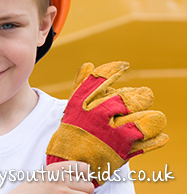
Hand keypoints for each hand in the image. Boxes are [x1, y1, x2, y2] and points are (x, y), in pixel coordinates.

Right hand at [9, 161, 93, 193]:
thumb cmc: (30, 190)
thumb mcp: (44, 175)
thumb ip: (61, 173)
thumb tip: (84, 176)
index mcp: (55, 169)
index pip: (84, 168)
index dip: (86, 177)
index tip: (82, 182)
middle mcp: (60, 180)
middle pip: (89, 186)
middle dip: (85, 192)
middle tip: (75, 193)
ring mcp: (62, 193)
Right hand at [46, 61, 168, 185]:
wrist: (70, 165)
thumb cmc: (73, 132)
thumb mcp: (73, 108)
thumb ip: (82, 86)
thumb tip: (89, 65)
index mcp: (83, 104)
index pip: (99, 80)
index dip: (113, 69)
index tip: (124, 65)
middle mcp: (97, 117)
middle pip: (127, 99)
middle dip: (141, 97)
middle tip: (145, 95)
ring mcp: (111, 135)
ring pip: (143, 121)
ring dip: (153, 119)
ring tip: (155, 118)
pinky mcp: (122, 151)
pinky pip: (146, 142)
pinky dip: (156, 139)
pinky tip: (159, 136)